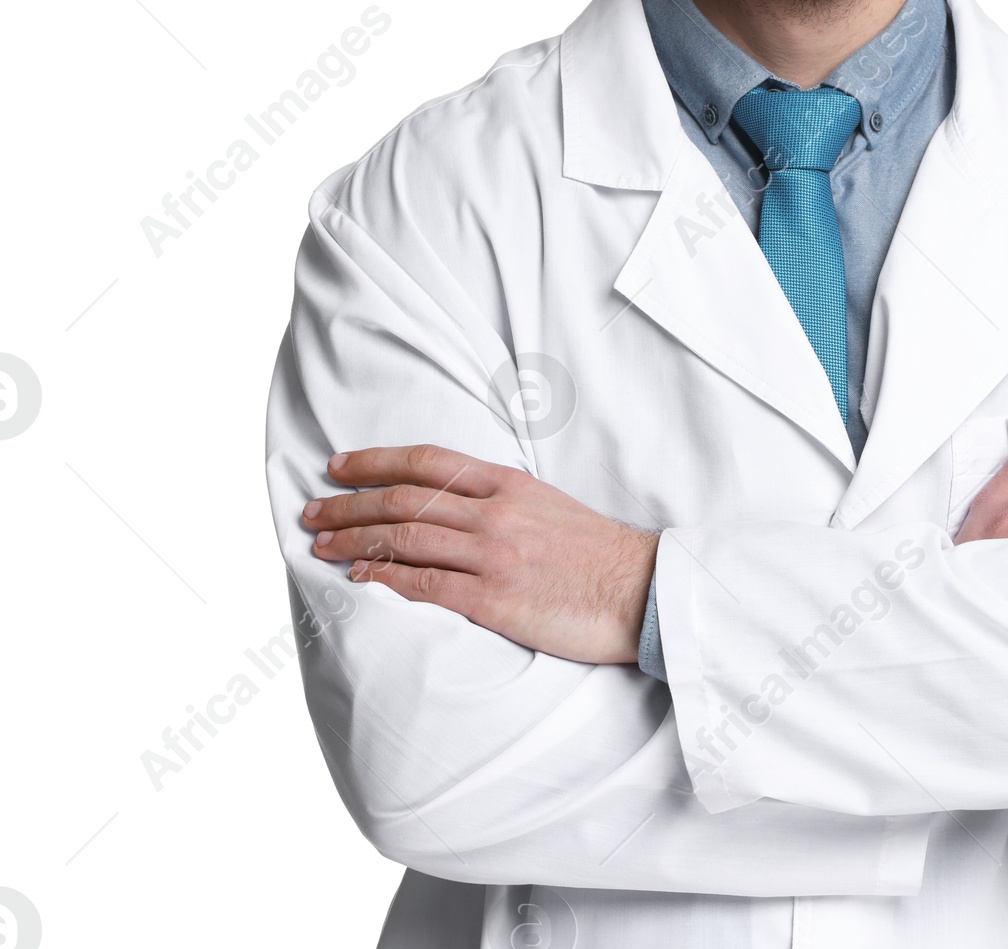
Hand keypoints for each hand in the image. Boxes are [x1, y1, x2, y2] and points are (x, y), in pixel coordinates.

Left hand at [302, 444, 657, 663]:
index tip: (339, 466)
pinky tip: (360, 581)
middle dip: (350, 504)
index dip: (376, 461)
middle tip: (313, 511)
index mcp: (509, 484)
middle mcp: (495, 513)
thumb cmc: (599, 553)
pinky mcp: (494, 599)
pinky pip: (426, 586)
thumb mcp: (550, 504)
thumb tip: (455, 503)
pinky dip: (386, 580)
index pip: (428, 462)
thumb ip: (502, 498)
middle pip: (405, 500)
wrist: (641, 590)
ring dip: (356, 542)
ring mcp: (493, 555)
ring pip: (406, 539)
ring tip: (322, 546)